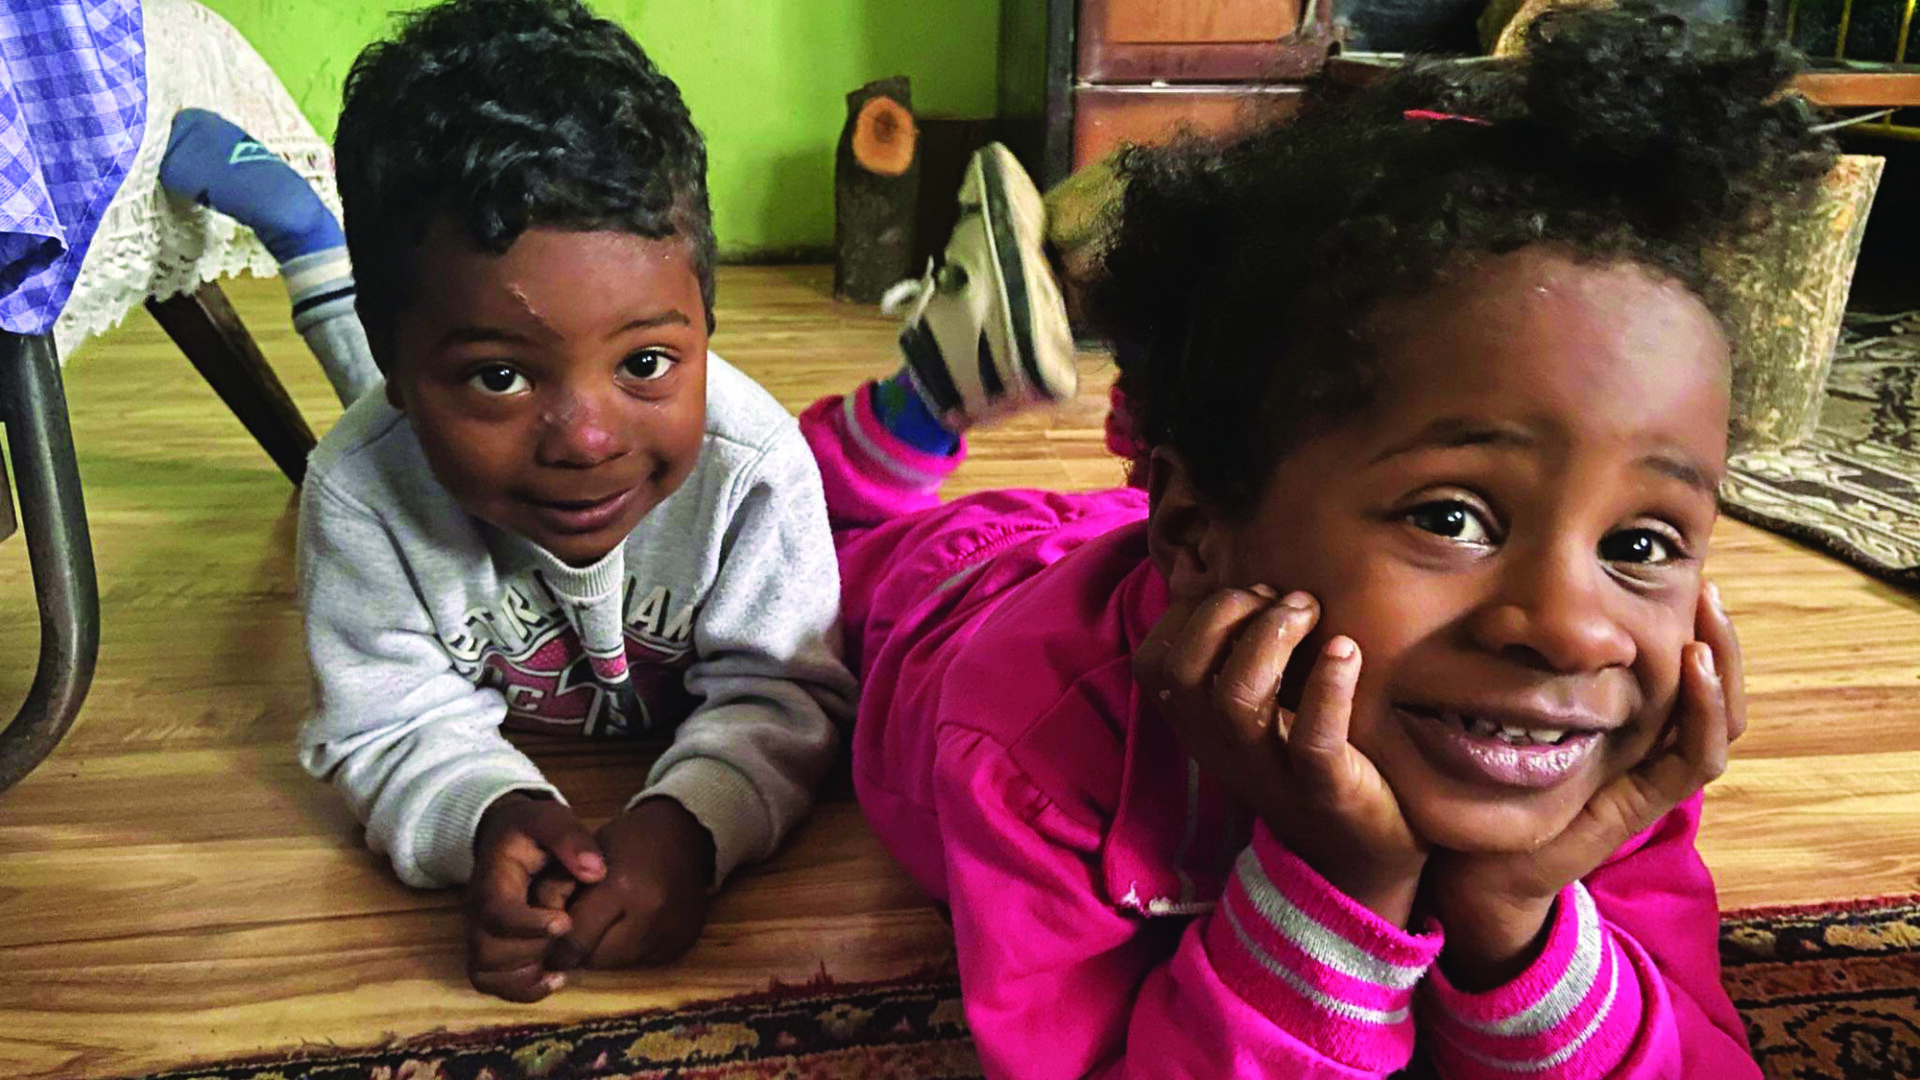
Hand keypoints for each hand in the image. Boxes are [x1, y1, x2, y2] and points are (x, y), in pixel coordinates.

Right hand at [466, 791, 606, 1001]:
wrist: (505, 836)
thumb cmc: (532, 829)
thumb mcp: (552, 819)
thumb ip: (571, 840)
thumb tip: (595, 872)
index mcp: (494, 878)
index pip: (497, 911)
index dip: (528, 925)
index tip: (564, 922)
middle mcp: (479, 911)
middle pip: (489, 950)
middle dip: (532, 950)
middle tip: (565, 936)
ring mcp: (481, 932)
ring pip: (486, 972)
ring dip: (525, 976)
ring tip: (561, 965)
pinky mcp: (490, 947)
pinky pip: (490, 982)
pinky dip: (520, 990)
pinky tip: (554, 979)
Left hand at [544, 796, 715, 971]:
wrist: (687, 834)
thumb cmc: (630, 840)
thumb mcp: (589, 855)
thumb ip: (563, 891)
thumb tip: (540, 931)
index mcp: (621, 888)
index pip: (574, 939)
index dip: (556, 944)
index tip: (549, 941)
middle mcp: (648, 915)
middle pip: (597, 958)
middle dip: (580, 951)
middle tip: (575, 935)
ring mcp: (669, 933)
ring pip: (619, 964)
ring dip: (606, 951)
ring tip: (605, 927)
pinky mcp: (681, 944)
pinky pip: (643, 960)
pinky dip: (631, 950)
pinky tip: (631, 927)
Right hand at [1134, 586, 1427, 923]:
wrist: (1360, 854)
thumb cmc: (1309, 758)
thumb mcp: (1259, 708)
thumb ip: (1238, 654)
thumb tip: (1240, 578)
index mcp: (1198, 723)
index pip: (1154, 658)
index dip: (1192, 611)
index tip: (1249, 593)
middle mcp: (1220, 745)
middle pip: (1184, 671)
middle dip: (1227, 612)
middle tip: (1287, 599)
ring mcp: (1268, 768)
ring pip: (1237, 698)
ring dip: (1271, 637)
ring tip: (1310, 611)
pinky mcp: (1323, 788)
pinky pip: (1312, 739)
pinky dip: (1328, 686)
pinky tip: (1346, 649)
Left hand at [1427, 581, 1746, 989]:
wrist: (1474, 867)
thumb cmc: (1482, 781)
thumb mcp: (1504, 705)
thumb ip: (1521, 662)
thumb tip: (1516, 596)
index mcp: (1626, 726)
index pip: (1686, 671)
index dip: (1696, 627)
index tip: (1689, 574)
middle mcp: (1647, 750)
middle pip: (1715, 690)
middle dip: (1719, 637)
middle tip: (1708, 588)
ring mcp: (1648, 778)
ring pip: (1718, 721)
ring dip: (1722, 666)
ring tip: (1708, 617)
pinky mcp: (1639, 805)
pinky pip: (1692, 760)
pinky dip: (1702, 714)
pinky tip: (1693, 668)